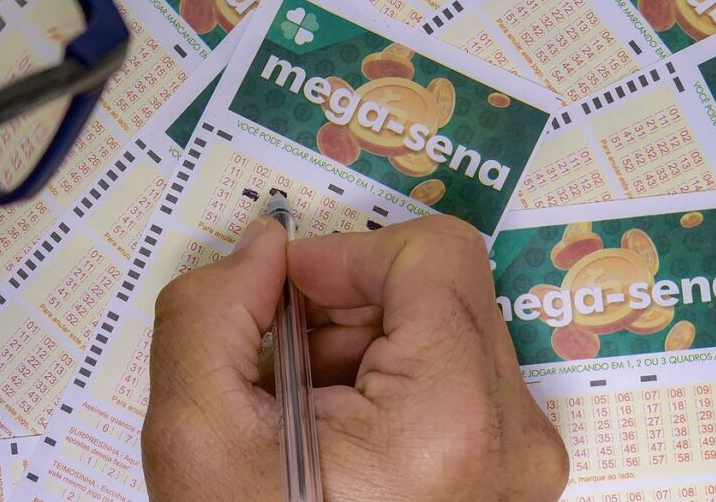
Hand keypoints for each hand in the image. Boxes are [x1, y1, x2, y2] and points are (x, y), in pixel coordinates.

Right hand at [142, 216, 568, 500]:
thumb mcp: (196, 433)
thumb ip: (211, 310)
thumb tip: (264, 246)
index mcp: (452, 421)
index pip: (434, 254)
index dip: (346, 255)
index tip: (285, 294)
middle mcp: (514, 438)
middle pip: (438, 292)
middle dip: (345, 309)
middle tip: (282, 365)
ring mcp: (520, 460)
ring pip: (442, 329)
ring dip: (360, 346)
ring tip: (304, 412)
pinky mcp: (508, 470)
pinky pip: (450, 376)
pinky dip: (384, 380)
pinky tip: (335, 433)